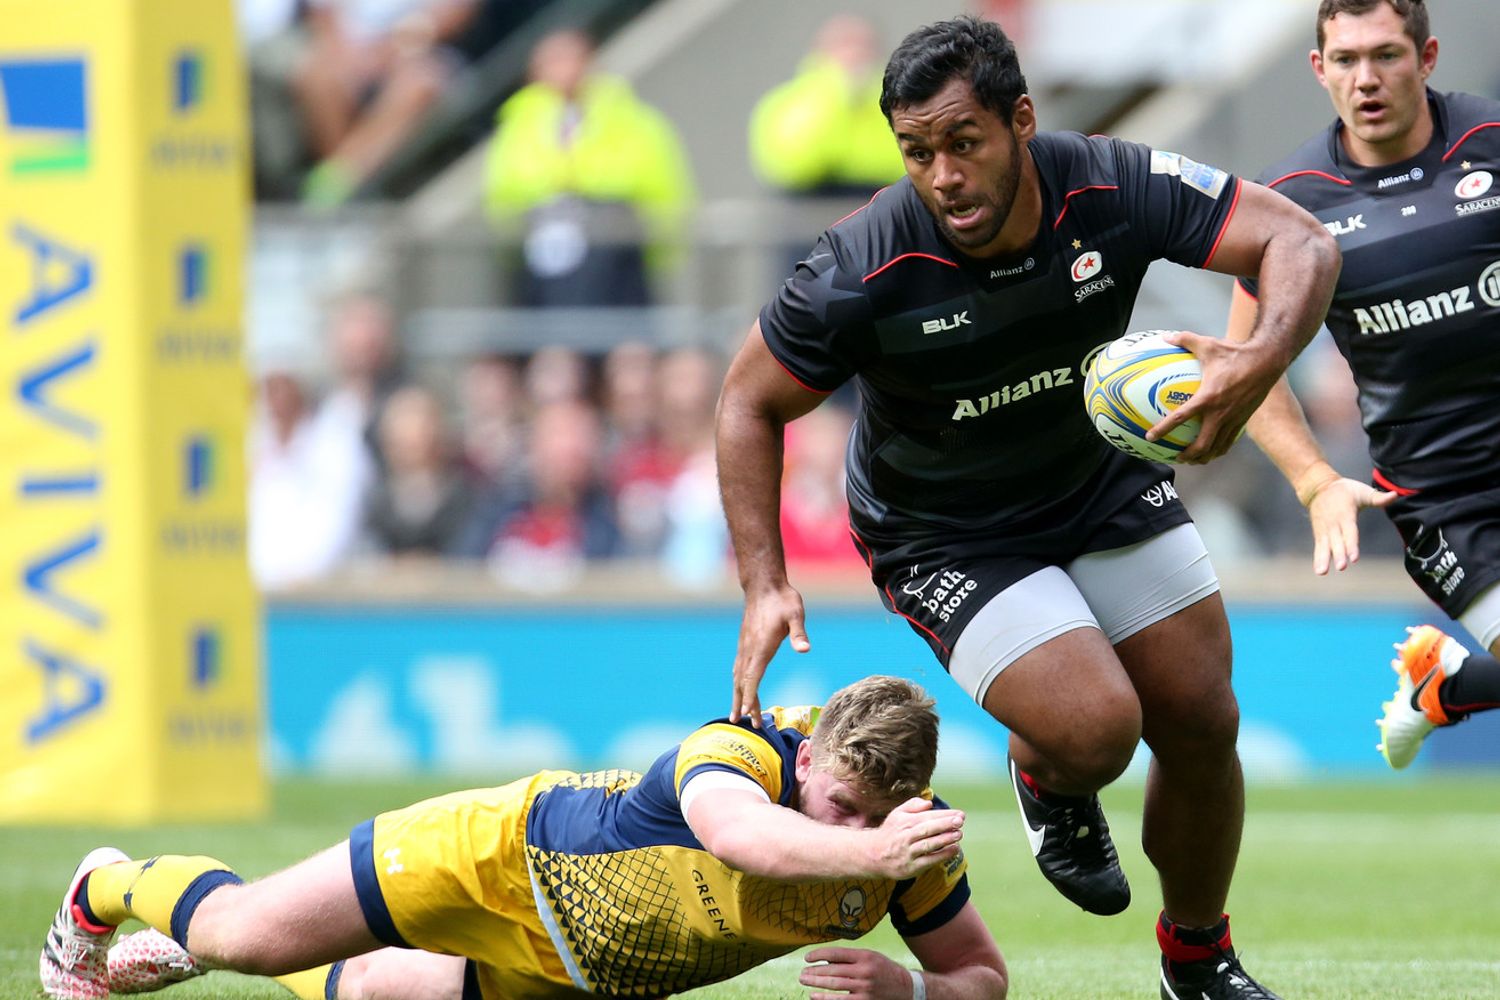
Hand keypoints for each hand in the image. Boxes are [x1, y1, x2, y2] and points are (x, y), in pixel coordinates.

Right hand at [732, 584, 809, 725]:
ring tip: (737, 714)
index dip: (750, 697)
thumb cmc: (782, 600)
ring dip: (738, 696)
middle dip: (744, 703)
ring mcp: (744, 647)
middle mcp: (748, 650)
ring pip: (738, 676)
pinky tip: (740, 688)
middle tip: (744, 723)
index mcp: (760, 647)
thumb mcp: (796, 614)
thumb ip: (799, 633)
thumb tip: (805, 650)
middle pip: (743, 682)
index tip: (748, 714)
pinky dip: (738, 683)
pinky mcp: (745, 643)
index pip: (753, 677)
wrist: (764, 586)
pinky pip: (739, 668)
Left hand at [800, 947, 913, 999]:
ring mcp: (865, 988)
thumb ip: (849, 958)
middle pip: (833, 970)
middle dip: (814, 971)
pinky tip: (814, 996)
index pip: (837, 953)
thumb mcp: (869, 957)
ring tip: (805, 981)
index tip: (807, 957)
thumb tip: (825, 960)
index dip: (819, 954)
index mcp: (865, 956)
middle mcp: (865, 971)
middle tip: (802, 973)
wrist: (905, 988)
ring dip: (816, 983)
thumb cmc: (883, 970)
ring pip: (835, 985)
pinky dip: (825, 999)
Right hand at [869, 798, 963, 879]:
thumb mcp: (897, 814)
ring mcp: (908, 852)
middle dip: (945, 824)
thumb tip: (929, 804)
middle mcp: (905, 836)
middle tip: (960, 821)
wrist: (874, 855)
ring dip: (945, 839)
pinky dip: (942, 855)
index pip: (927, 816)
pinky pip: (929, 861)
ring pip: (929, 844)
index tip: (960, 814)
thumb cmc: (891, 832)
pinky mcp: (911, 867)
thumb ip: (913, 805)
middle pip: (928, 829)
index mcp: (904, 821)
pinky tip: (954, 850)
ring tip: (959, 834)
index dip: (944, 815)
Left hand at [1148, 331, 1282, 463]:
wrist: (1268, 361)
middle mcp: (1221, 413)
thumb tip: (1165, 336)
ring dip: (1204, 456)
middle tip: (1176, 458)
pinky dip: (1220, 448)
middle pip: (1203, 445)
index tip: (1150, 438)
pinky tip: (1213, 449)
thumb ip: (1185, 340)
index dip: (1163, 429)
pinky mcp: (1244, 420)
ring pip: (1218, 447)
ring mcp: (1234, 418)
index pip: (1180, 418)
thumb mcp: (1208, 344)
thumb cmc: (1236, 352)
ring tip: (1193, 460)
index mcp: (1208, 398)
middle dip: (1188, 456)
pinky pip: (1230, 440)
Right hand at [1304, 476, 1397, 573]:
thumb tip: (1396, 495)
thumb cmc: (1345, 491)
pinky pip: (1319, 547)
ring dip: (1324, 559)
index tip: (1353, 558)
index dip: (1351, 544)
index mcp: (1345, 514)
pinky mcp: (1319, 534)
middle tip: (1341, 567)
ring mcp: (1325, 530)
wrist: (1318, 487)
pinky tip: (1320, 571)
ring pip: (1325, 546)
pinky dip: (1318, 559)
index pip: (1349, 532)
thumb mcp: (1362, 491)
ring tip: (1323, 572)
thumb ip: (1378, 497)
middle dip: (1339, 554)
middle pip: (1337, 542)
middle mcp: (1334, 524)